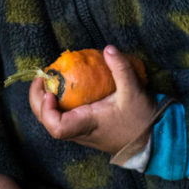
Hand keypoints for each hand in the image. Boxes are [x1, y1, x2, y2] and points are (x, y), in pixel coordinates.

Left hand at [30, 45, 155, 155]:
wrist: (151, 139)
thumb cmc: (141, 119)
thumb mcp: (134, 91)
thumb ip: (121, 69)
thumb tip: (108, 49)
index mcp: (87, 124)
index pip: (57, 128)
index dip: (47, 111)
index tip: (51, 92)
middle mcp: (79, 132)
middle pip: (46, 122)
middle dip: (37, 100)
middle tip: (42, 77)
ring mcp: (79, 132)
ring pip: (51, 120)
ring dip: (44, 101)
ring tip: (50, 80)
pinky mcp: (83, 129)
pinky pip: (61, 118)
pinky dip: (56, 104)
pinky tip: (63, 88)